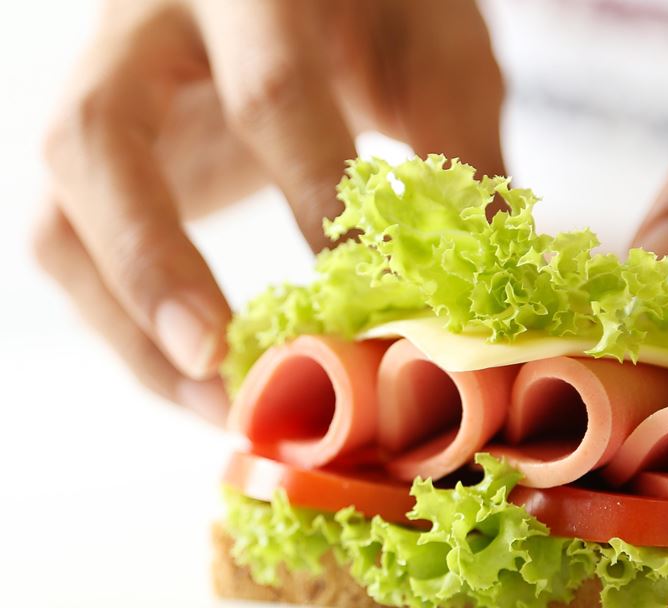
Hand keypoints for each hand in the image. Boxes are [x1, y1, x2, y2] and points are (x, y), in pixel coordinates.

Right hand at [33, 0, 503, 422]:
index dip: (311, 204)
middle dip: (156, 262)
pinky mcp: (98, 145)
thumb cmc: (379, 11)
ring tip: (216, 404)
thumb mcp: (435, 55)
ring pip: (63, 203)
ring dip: (129, 319)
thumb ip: (458, 149)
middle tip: (222, 361)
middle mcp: (151, 25)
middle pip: (99, 136)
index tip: (366, 307)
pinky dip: (125, 320)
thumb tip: (490, 275)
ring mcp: (106, 84)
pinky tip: (197, 374)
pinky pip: (67, 237)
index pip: (270, 93)